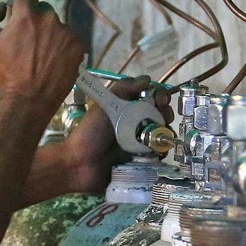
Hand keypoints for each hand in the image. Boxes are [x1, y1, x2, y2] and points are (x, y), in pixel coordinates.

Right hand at [0, 0, 84, 118]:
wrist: (30, 100)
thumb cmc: (5, 73)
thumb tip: (2, 7)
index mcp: (26, 15)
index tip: (20, 5)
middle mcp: (49, 19)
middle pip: (42, 9)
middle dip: (34, 20)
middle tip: (27, 42)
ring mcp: (66, 32)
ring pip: (56, 25)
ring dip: (48, 35)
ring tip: (40, 57)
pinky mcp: (78, 46)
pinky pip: (68, 39)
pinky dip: (61, 47)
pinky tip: (52, 62)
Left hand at [63, 76, 172, 193]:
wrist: (80, 165)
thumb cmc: (90, 133)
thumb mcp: (104, 105)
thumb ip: (123, 89)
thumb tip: (147, 79)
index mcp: (127, 109)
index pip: (150, 97)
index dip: (160, 96)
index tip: (161, 100)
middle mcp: (135, 124)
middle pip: (160, 115)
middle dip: (165, 114)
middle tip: (162, 118)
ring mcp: (140, 143)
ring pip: (162, 134)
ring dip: (164, 133)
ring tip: (158, 136)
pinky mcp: (142, 161)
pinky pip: (159, 153)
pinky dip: (161, 150)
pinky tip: (156, 150)